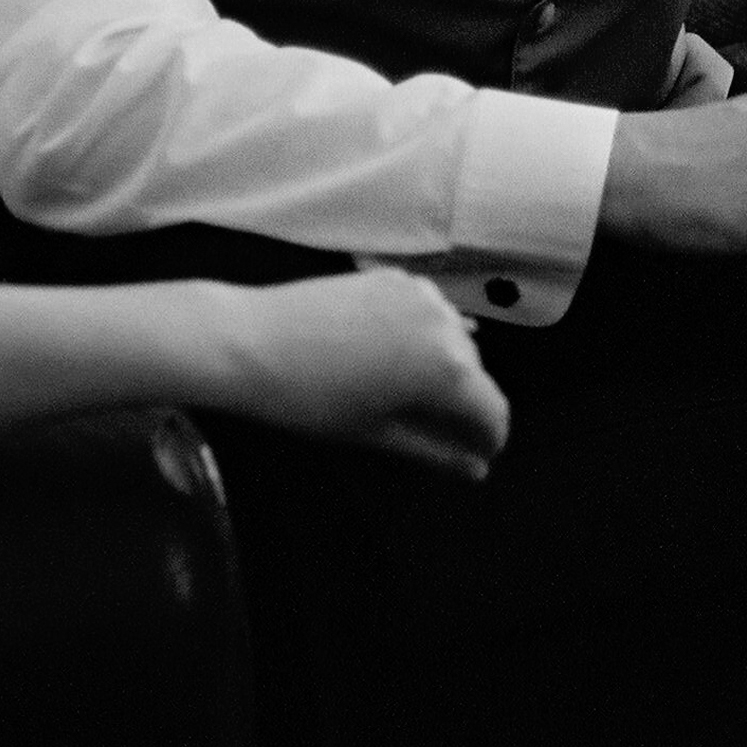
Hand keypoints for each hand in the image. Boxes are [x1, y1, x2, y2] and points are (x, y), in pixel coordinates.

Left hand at [217, 271, 510, 479]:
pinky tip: (391, 353)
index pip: (494, 411)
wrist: (253, 340)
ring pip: (454, 340)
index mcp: (449, 371)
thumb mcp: (377, 434)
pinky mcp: (398, 276)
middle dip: (464, 404)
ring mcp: (424, 293)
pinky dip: (424, 336)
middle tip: (433, 432)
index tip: (476, 458)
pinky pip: (429, 313)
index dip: (489, 440)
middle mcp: (448, 325)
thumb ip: (437, 451)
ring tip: (403, 391)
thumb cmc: (312, 401)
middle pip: (476, 374)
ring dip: (444, 368)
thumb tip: (478, 470)